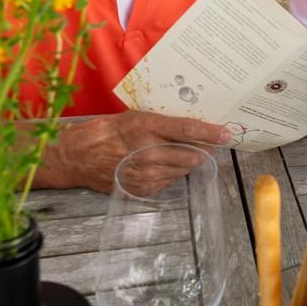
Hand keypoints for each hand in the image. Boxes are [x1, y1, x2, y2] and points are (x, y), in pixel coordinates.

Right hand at [53, 111, 230, 193]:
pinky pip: (169, 181)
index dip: (210, 133)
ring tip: (176, 153)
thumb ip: (162, 123)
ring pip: (183, 169)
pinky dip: (170, 173)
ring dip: (186, 162)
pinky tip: (159, 165)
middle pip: (191, 154)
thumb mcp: (134, 117)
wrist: (80, 156)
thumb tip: (192, 127)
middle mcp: (148, 151)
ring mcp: (145, 172)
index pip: (187, 131)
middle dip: (203, 150)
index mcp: (146, 127)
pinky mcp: (142, 187)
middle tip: (206, 145)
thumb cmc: (107, 131)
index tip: (227, 133)